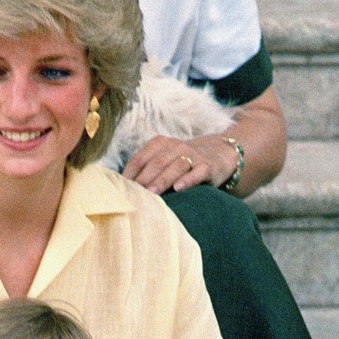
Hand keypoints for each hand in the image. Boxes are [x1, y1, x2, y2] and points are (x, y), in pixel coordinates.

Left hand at [122, 133, 238, 194]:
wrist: (218, 152)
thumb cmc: (182, 161)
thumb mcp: (164, 158)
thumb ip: (146, 168)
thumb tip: (122, 188)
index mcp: (160, 144)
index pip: (140, 158)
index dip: (130, 174)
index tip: (120, 189)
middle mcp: (176, 146)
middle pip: (157, 162)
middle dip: (145, 178)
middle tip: (134, 194)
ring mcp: (192, 155)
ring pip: (176, 166)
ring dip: (162, 180)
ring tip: (152, 193)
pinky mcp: (207, 166)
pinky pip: (197, 173)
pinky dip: (188, 180)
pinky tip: (179, 188)